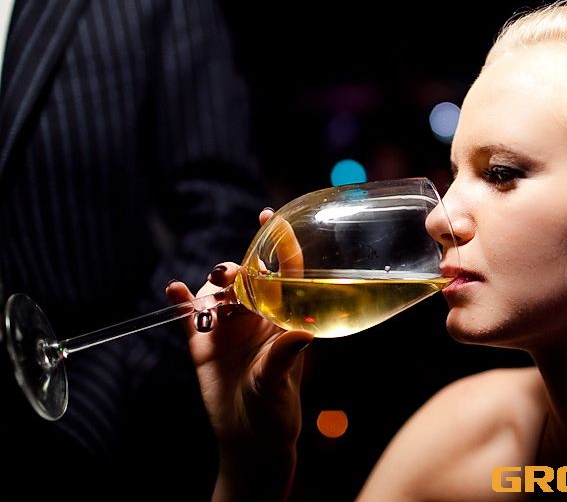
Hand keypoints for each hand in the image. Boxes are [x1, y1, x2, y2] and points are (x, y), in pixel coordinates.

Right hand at [166, 209, 312, 500]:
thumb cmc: (275, 412)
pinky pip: (189, 314)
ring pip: (217, 291)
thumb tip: (303, 334)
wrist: (249, 441)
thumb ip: (283, 358)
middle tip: (224, 277)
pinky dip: (180, 301)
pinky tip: (172, 291)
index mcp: (283, 319)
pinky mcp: (203, 342)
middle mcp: (257, 316)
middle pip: (246, 277)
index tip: (271, 216)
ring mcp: (228, 327)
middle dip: (235, 269)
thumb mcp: (278, 386)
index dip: (280, 244)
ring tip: (206, 300)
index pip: (285, 273)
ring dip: (210, 287)